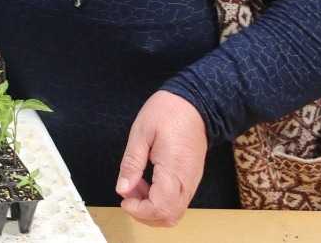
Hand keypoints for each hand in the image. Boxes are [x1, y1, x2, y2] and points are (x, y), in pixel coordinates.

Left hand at [116, 90, 206, 227]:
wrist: (197, 103)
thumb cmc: (168, 112)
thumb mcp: (141, 132)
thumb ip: (131, 163)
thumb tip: (123, 189)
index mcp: (174, 170)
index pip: (160, 208)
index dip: (139, 210)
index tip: (124, 197)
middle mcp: (187, 182)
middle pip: (169, 217)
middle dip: (144, 213)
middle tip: (128, 194)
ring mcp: (192, 182)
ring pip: (174, 212)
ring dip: (151, 208)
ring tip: (136, 185)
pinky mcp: (191, 179)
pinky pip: (177, 201)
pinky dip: (160, 201)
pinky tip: (147, 183)